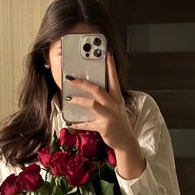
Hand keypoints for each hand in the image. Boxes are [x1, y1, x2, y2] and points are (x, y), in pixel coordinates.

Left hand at [67, 52, 145, 178]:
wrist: (126, 140)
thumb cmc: (119, 121)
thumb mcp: (116, 107)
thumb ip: (106, 98)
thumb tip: (90, 89)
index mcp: (117, 97)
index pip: (114, 78)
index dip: (110, 66)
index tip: (106, 54)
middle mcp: (114, 105)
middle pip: (97, 90)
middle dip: (83, 83)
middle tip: (71, 79)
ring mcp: (109, 116)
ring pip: (92, 104)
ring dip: (79, 100)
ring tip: (69, 98)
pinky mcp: (103, 127)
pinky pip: (87, 124)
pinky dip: (78, 123)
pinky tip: (71, 122)